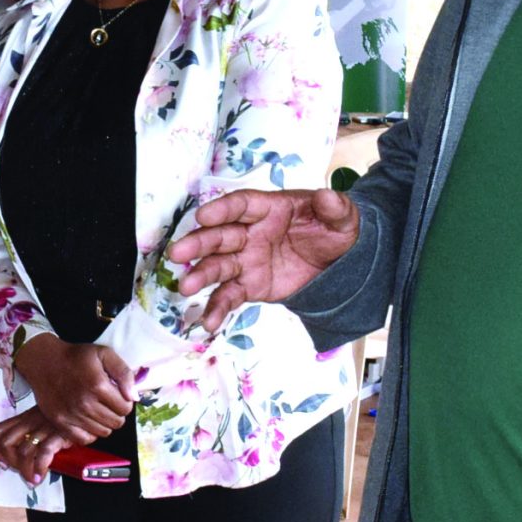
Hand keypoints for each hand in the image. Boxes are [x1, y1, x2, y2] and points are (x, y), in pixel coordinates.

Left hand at [0, 406, 66, 485]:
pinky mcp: (60, 434)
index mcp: (26, 417)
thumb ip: (34, 431)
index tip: (1, 463)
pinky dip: (38, 468)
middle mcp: (32, 420)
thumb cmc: (69, 421)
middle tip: (19, 471)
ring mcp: (45, 427)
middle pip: (6, 442)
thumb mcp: (46, 420)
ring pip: (23, 451)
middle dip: (9, 462)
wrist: (92, 410)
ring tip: (32, 480)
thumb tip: (21, 456)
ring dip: (24, 470)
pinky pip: (43, 453)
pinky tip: (40, 476)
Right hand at [13, 336, 134, 440]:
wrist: (44, 361)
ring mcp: (71, 415)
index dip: (126, 402)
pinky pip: (84, 439)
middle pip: (116, 423)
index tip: (117, 396)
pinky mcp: (60, 422)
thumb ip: (124, 373)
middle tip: (108, 403)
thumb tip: (134, 397)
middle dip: (117, 413)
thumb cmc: (76, 357)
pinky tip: (88, 421)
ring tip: (98, 410)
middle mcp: (85, 403)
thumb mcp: (104, 354)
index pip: (125, 408)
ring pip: (103, 432)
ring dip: (104, 423)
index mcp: (98, 385)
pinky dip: (90, 433)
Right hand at [167, 188, 360, 327]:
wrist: (336, 263)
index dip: (222, 210)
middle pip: (220, 236)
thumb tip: (330, 197)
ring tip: (185, 287)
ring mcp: (246, 260)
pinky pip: (228, 296)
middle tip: (178, 253)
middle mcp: (250, 233)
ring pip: (217, 266)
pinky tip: (208, 323)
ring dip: (200, 275)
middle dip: (198, 244)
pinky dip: (217, 309)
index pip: (241, 206)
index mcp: (269, 209)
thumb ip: (335, 208)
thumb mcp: (342, 218)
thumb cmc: (332, 231)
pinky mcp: (248, 285)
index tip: (203, 217)